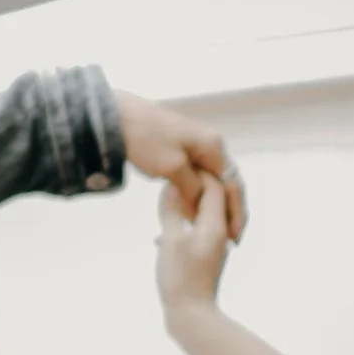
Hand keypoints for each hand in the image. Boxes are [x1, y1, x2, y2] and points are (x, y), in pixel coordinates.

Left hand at [114, 88, 244, 230]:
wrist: (117, 116)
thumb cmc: (146, 138)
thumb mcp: (172, 168)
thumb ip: (191, 191)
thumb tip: (199, 212)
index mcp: (214, 146)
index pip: (234, 184)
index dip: (236, 212)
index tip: (234, 237)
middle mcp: (210, 144)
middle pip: (226, 182)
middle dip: (227, 210)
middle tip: (228, 238)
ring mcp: (195, 145)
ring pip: (210, 180)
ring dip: (211, 203)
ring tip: (209, 227)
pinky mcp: (180, 148)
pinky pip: (196, 175)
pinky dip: (197, 193)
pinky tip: (191, 209)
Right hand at [156, 175, 236, 327]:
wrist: (192, 315)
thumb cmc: (180, 278)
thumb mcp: (171, 240)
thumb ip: (171, 211)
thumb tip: (171, 185)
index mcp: (214, 225)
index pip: (213, 187)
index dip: (196, 172)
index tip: (176, 164)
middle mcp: (220, 233)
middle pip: (212, 198)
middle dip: (192, 186)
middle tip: (169, 178)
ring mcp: (214, 246)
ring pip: (204, 215)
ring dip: (186, 205)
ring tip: (164, 201)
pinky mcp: (206, 257)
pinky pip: (198, 230)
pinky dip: (184, 224)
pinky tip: (162, 235)